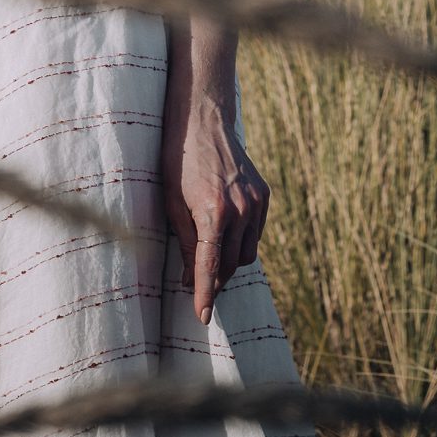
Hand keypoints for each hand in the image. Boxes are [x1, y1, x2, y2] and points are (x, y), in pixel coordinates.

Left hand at [162, 100, 269, 326]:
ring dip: (229, 262)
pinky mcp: (264, 196)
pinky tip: (224, 235)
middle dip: (215, 280)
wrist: (203, 120)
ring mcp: (256, 203)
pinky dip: (241, 241)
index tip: (203, 316)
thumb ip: (187, 242)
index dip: (205, 294)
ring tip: (209, 258)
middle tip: (197, 287)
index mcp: (213, 213)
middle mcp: (241, 210)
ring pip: (247, 253)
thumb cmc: (179, 159)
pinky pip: (255, 233)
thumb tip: (192, 278)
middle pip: (231, 264)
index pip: (211, 267)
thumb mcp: (172, 202)